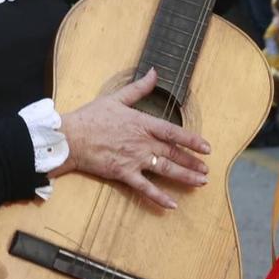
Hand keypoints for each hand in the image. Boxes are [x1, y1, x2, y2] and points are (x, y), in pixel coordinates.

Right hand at [52, 69, 211, 210]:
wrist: (71, 137)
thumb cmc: (91, 117)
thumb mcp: (116, 98)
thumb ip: (139, 88)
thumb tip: (154, 73)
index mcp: (143, 123)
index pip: (174, 132)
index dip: (193, 140)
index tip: (207, 148)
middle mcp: (143, 142)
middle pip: (174, 153)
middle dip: (193, 162)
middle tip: (207, 170)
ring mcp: (135, 159)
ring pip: (166, 170)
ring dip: (185, 177)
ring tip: (200, 183)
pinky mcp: (124, 173)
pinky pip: (145, 188)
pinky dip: (159, 197)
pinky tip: (172, 205)